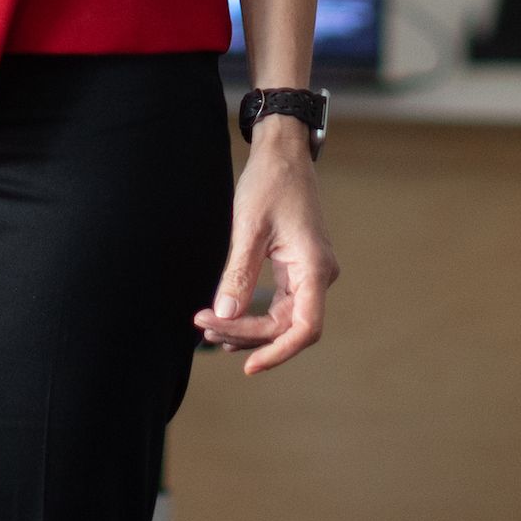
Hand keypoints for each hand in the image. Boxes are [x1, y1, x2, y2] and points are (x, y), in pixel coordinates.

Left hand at [194, 126, 335, 373]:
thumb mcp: (248, 228)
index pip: (304, 329)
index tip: (248, 367)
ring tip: (208, 328)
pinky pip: (279, 303)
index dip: (278, 353)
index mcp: (314, 268)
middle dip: (246, 334)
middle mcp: (318, 275)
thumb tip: (224, 315)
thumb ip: (238, 274)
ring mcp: (309, 273)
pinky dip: (254, 315)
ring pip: (281, 319)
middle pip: (286, 327)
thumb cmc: (270, 182)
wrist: (283, 154)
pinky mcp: (297, 268)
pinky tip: (227, 321)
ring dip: (247, 327)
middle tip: (202, 325)